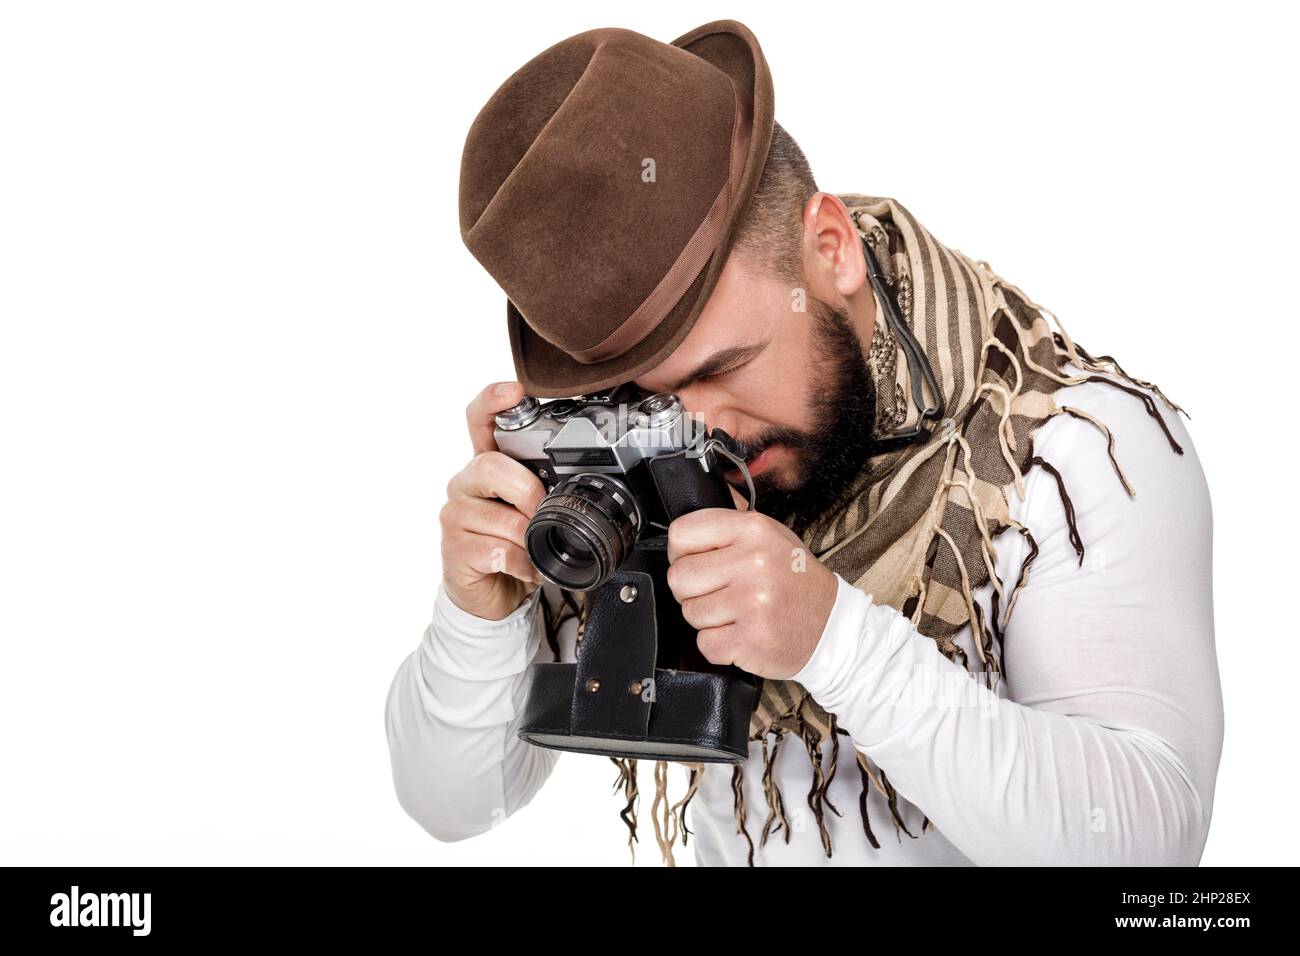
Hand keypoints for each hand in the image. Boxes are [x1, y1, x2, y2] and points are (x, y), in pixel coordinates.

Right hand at [439, 381, 546, 619]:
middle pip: (490, 466)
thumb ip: (546, 486)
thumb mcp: (533, 509)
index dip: (493, 401)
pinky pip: (496, 550)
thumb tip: (575, 480)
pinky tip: (526, 568)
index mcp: (487, 465)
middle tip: (542, 512)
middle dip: (527, 490)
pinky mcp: (454, 549)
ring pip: (498, 516)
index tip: (514, 392)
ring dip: (528, 537)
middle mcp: (466, 484)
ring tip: (536, 548)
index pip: (479, 421)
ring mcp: (455, 516)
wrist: (493, 594)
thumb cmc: (515, 545)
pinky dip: (522, 563)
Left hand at [665, 494, 838, 678]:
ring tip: (736, 613)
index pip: (682, 532)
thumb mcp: (773, 535)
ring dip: (707, 618)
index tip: (695, 560)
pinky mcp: (749, 639)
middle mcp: (753, 562)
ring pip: (690, 612)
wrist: (833, 627)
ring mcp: (751, 602)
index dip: (681, 551)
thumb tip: (701, 490)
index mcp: (754, 529)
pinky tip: (741, 633)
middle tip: (719, 593)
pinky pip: (704, 643)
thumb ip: (733, 517)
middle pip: (679, 576)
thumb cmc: (797, 581)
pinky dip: (718, 645)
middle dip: (691, 590)